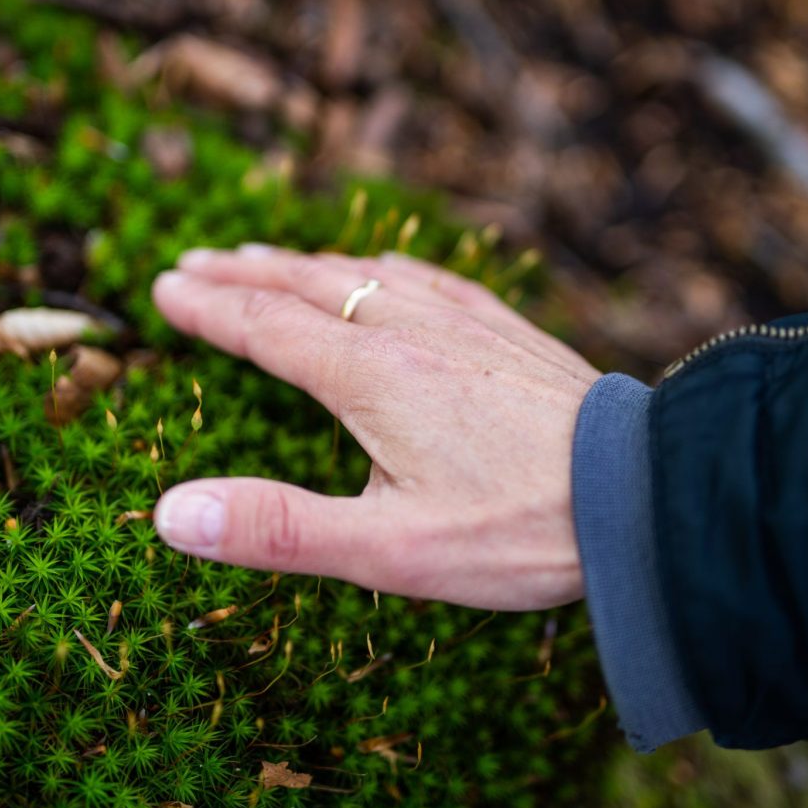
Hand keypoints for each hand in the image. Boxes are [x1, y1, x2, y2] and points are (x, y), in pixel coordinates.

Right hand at [151, 245, 600, 609]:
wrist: (642, 495)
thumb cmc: (518, 529)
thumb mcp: (388, 549)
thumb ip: (278, 529)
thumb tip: (171, 513)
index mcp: (371, 377)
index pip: (267, 327)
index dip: (210, 307)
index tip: (165, 287)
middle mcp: (412, 332)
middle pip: (308, 285)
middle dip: (244, 273)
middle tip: (196, 260)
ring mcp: (465, 323)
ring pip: (366, 273)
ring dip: (305, 263)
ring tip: (269, 258)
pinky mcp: (506, 331)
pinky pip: (430, 276)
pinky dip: (385, 264)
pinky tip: (387, 265)